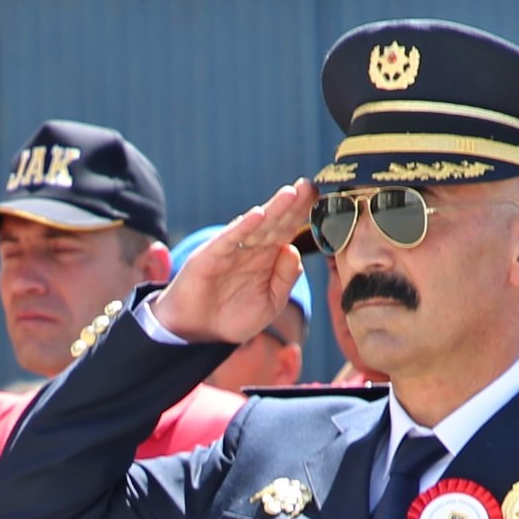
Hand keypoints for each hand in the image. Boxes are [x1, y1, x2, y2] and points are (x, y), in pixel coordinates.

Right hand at [152, 183, 314, 344]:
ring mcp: (231, 249)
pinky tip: (258, 215)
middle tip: (310, 186)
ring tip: (291, 193)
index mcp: (267, 257)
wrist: (198, 332)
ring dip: (273, 209)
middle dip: (293, 204)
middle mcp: (251, 248)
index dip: (303, 214)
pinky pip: (230, 239)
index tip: (321, 199)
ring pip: (256, 225)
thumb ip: (284, 279)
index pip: (288, 230)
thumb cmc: (233, 317)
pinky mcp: (211, 256)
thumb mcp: (270, 303)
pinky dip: (243, 227)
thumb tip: (294, 249)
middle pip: (276, 222)